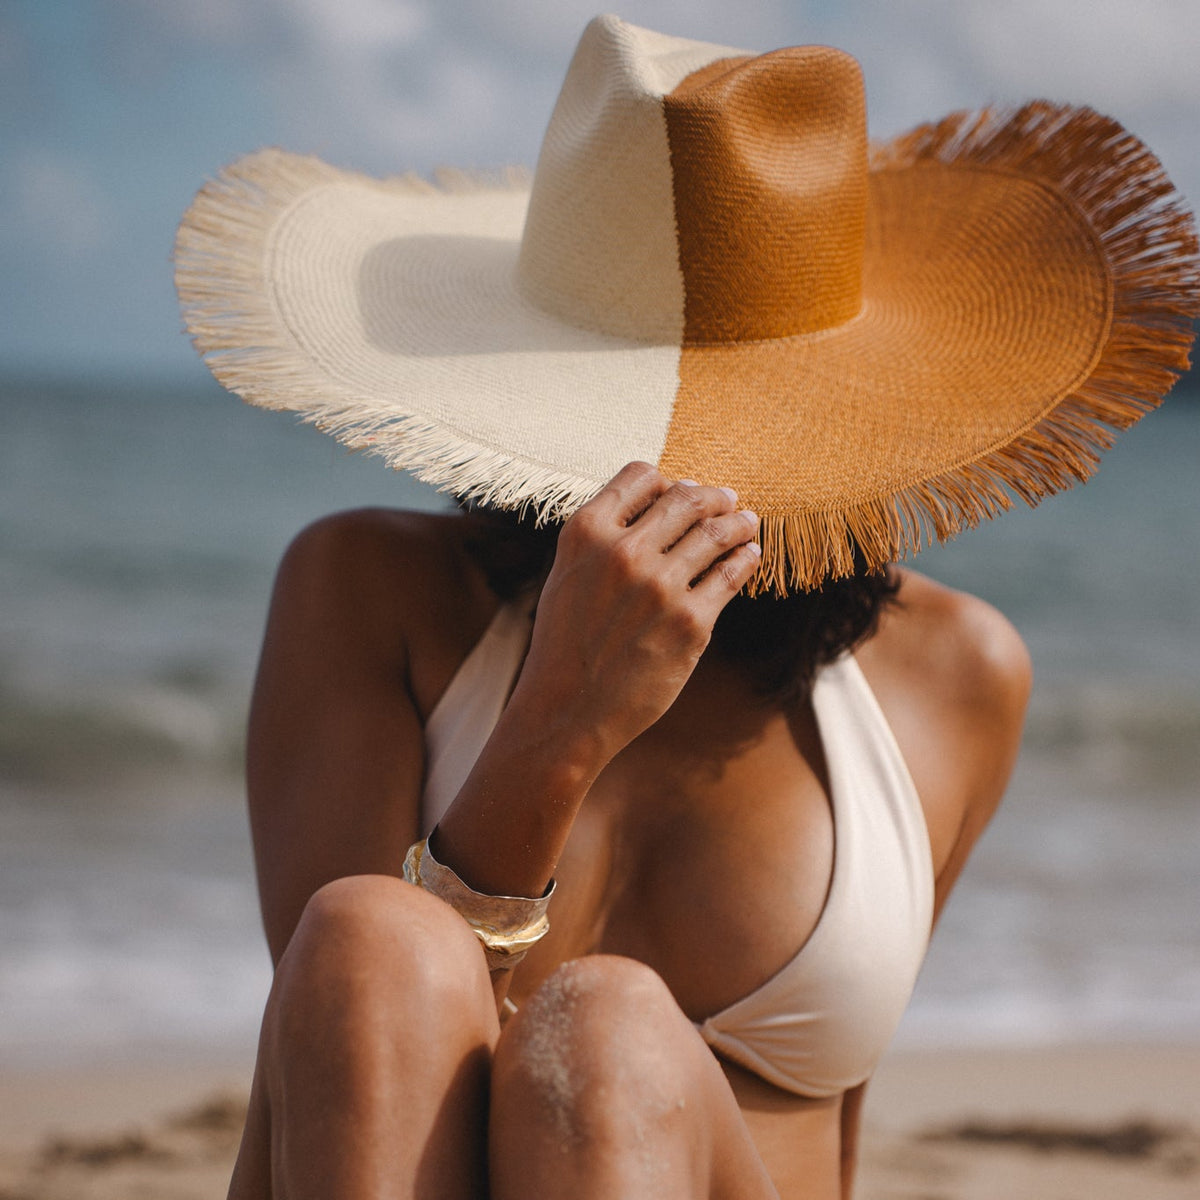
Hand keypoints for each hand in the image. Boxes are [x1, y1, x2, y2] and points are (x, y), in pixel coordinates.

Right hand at [512, 462, 760, 763]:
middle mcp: (623, 551)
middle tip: (728, 501)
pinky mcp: (691, 621)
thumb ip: (604, 537)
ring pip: (716, 533)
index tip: (683, 489)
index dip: (667, 480)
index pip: (640, 475)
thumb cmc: (566, 645)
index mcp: (585, 532)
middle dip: (713, 497)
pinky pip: (731, 574)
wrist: (567, 711)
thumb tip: (662, 503)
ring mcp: (659, 586)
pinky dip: (746, 558)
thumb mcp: (567, 575)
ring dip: (738, 523)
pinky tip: (750, 555)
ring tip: (747, 523)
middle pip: (686, 499)